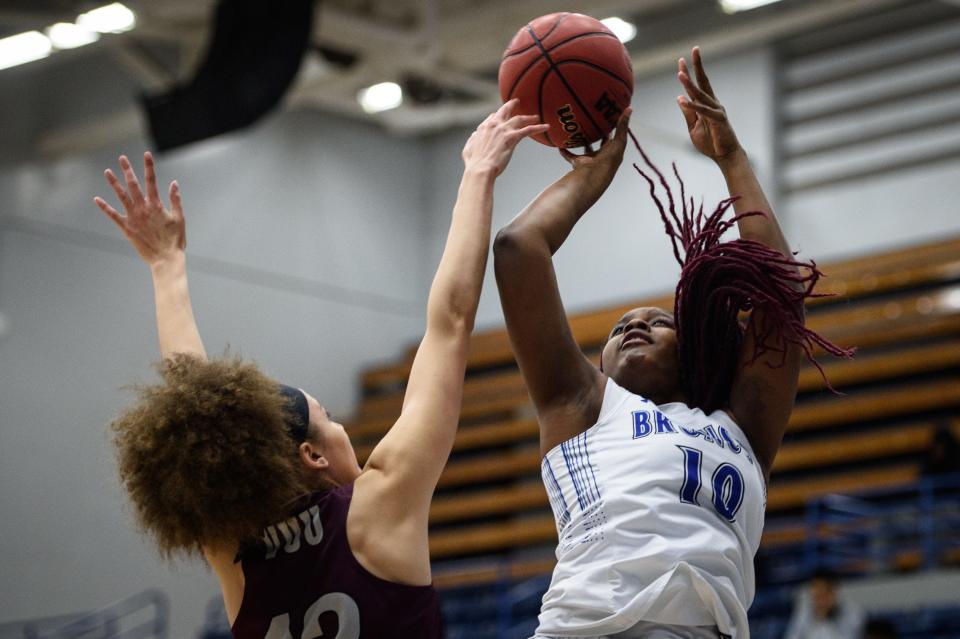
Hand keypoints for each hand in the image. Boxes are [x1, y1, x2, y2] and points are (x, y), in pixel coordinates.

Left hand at [95, 152, 185, 266]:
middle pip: (133, 185)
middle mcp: (142, 208)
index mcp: (156, 205)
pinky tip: (97, 199)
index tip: (147, 154)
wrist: (165, 259)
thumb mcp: (180, 218)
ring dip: (114, 183)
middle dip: (128, 170)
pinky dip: (105, 207)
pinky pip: (113, 215)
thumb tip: (173, 183)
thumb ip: (175, 200)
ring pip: (121, 196)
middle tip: (122, 158)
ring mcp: (133, 218)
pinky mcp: (126, 228)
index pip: (152, 181)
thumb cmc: (175, 240)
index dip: (149, 166)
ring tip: (107, 171)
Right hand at [462, 99, 549, 175]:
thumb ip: (473, 139)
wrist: (481, 168)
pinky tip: (546, 127)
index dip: (498, 116)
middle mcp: (494, 125)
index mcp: (484, 127)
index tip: (501, 116)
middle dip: (512, 104)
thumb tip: (474, 135)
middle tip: (517, 101)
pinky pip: (528, 130)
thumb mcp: (469, 148)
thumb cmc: (474, 162)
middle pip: (505, 110)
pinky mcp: (512, 137)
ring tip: (536, 117)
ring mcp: (504, 130)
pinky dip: (538, 127)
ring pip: (519, 119)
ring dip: (529, 117)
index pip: (492, 117)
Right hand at [558, 107, 630, 191]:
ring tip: (576, 131)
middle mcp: (600, 156)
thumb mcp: (619, 140)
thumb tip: (629, 109)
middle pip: (598, 143)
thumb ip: (622, 125)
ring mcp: (589, 159)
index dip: (611, 129)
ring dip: (580, 142)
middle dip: (596, 134)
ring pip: (585, 149)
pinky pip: (570, 156)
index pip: (612, 138)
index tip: (607, 118)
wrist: (594, 173)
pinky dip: (565, 152)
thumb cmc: (609, 160)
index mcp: (612, 151)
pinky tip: (561, 144)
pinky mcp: (578, 163)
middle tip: (591, 122)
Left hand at [677, 47, 741, 163]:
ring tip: (680, 74)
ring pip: (701, 94)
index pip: (696, 86)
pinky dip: (692, 106)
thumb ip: (688, 113)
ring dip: (689, 85)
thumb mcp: (693, 126)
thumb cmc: (711, 142)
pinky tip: (681, 100)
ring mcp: (716, 110)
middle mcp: (712, 103)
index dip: (689, 73)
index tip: (681, 61)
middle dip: (697, 66)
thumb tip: (679, 99)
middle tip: (694, 50)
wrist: (725, 155)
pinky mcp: (718, 120)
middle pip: (703, 82)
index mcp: (706, 104)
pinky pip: (703, 111)